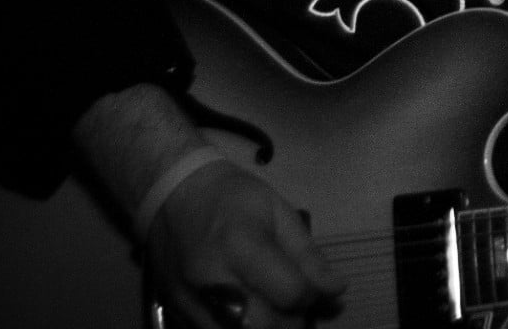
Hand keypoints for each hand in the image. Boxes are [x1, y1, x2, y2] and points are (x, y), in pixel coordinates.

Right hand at [145, 159, 346, 328]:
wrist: (172, 192)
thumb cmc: (231, 196)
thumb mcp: (278, 211)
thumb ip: (307, 254)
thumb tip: (335, 289)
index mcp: (242, 246)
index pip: (290, 293)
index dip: (311, 295)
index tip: (313, 287)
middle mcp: (212, 280)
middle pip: (264, 327)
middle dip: (290, 321)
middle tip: (293, 304)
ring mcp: (189, 301)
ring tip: (271, 310)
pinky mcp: (176, 313)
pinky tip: (246, 312)